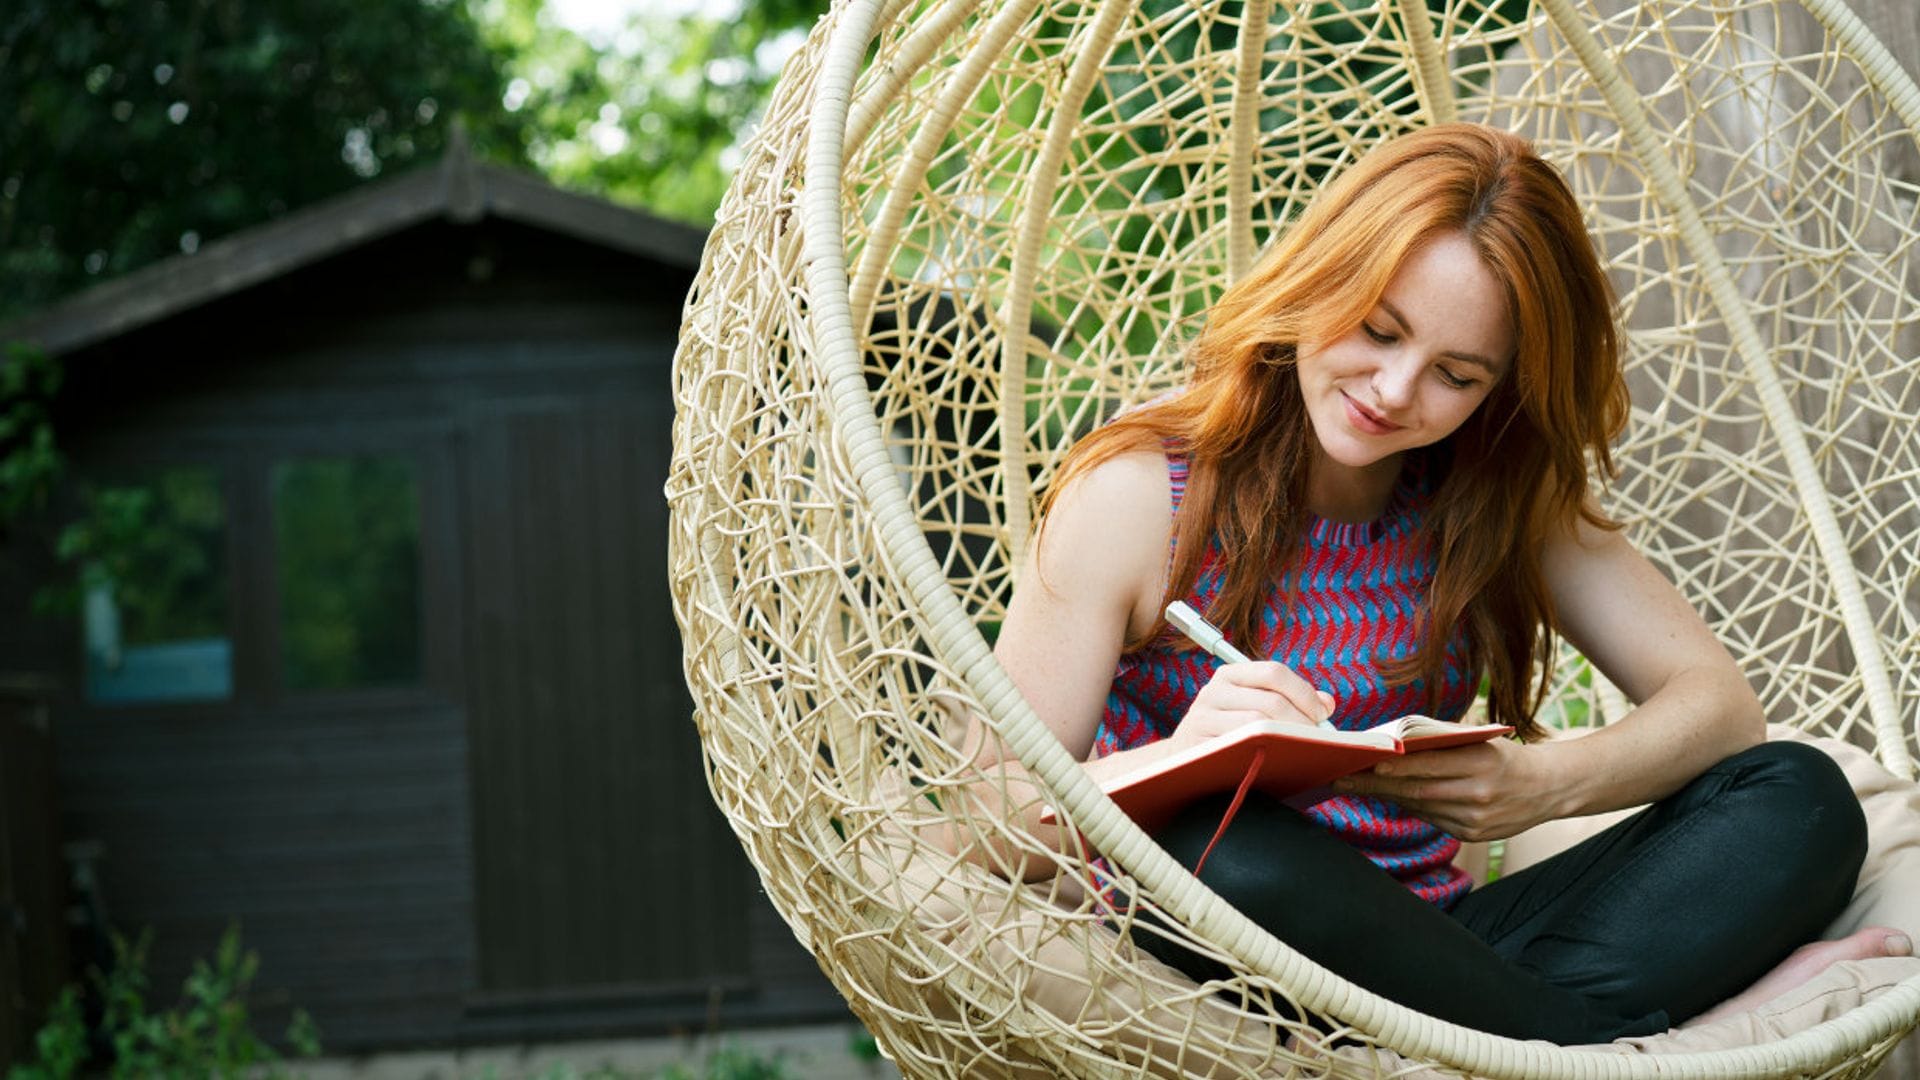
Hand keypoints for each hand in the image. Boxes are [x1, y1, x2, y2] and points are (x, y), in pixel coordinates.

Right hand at [1172, 661, 1337, 747]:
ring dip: (1288, 739)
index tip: (1322, 714)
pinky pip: (1240, 748)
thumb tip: (1327, 703)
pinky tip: (1276, 760)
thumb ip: (1290, 701)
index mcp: (1230, 674)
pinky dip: (1264, 753)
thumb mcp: (1254, 707)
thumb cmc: (1229, 732)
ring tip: (1302, 749)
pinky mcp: (1198, 745)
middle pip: (1271, 701)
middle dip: (1302, 722)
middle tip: (1317, 739)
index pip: (1274, 672)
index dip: (1304, 693)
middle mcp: (1214, 690)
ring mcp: (1203, 718)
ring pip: (1257, 725)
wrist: (1182, 759)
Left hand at [1331, 738, 1561, 841]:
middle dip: (1376, 786)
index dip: (1397, 767)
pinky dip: (1410, 808)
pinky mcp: (1473, 835)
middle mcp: (1479, 794)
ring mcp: (1476, 820)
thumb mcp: (1480, 740)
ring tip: (1357, 786)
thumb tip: (1395, 741)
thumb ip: (1441, 740)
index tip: (1367, 764)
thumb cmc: (1504, 755)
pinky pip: (1432, 820)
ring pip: (1421, 807)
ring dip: (1387, 797)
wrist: (1547, 787)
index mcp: (1482, 764)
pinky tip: (1391, 798)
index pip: (1430, 766)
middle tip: (1343, 780)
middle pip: (1418, 791)